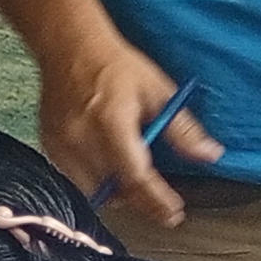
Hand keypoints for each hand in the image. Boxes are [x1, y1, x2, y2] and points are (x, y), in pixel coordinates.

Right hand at [39, 34, 213, 231]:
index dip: (157, 200)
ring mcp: (62, 144)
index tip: (174, 212)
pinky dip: (93, 183)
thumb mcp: (159, 93)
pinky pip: (72, 178)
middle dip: (140, 203)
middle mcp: (83, 139)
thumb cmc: (116, 66)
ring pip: (90, 190)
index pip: (137, 176)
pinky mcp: (50, 145)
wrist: (70, 48)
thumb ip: (182, 130)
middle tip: (162, 208)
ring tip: (134, 190)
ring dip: (115, 195)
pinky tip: (109, 175)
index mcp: (113, 124)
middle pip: (113, 190)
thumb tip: (210, 155)